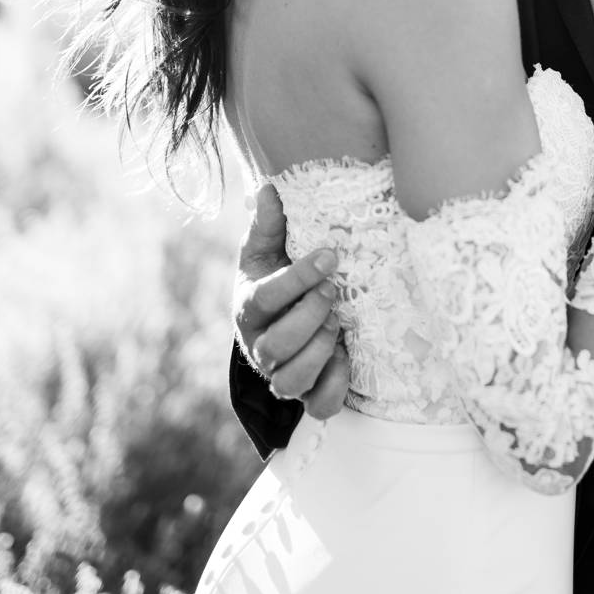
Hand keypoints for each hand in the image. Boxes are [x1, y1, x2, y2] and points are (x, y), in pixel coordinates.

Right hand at [234, 183, 349, 413]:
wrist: (277, 323)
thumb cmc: (272, 278)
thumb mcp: (265, 251)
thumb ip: (268, 224)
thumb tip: (270, 187)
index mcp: (247, 308)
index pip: (266, 298)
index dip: (299, 278)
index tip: (331, 254)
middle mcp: (259, 346)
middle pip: (276, 345)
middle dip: (309, 317)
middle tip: (334, 293)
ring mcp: (280, 374)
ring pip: (291, 381)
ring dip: (319, 351)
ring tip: (338, 325)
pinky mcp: (306, 396)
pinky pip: (318, 405)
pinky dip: (334, 386)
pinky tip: (346, 358)